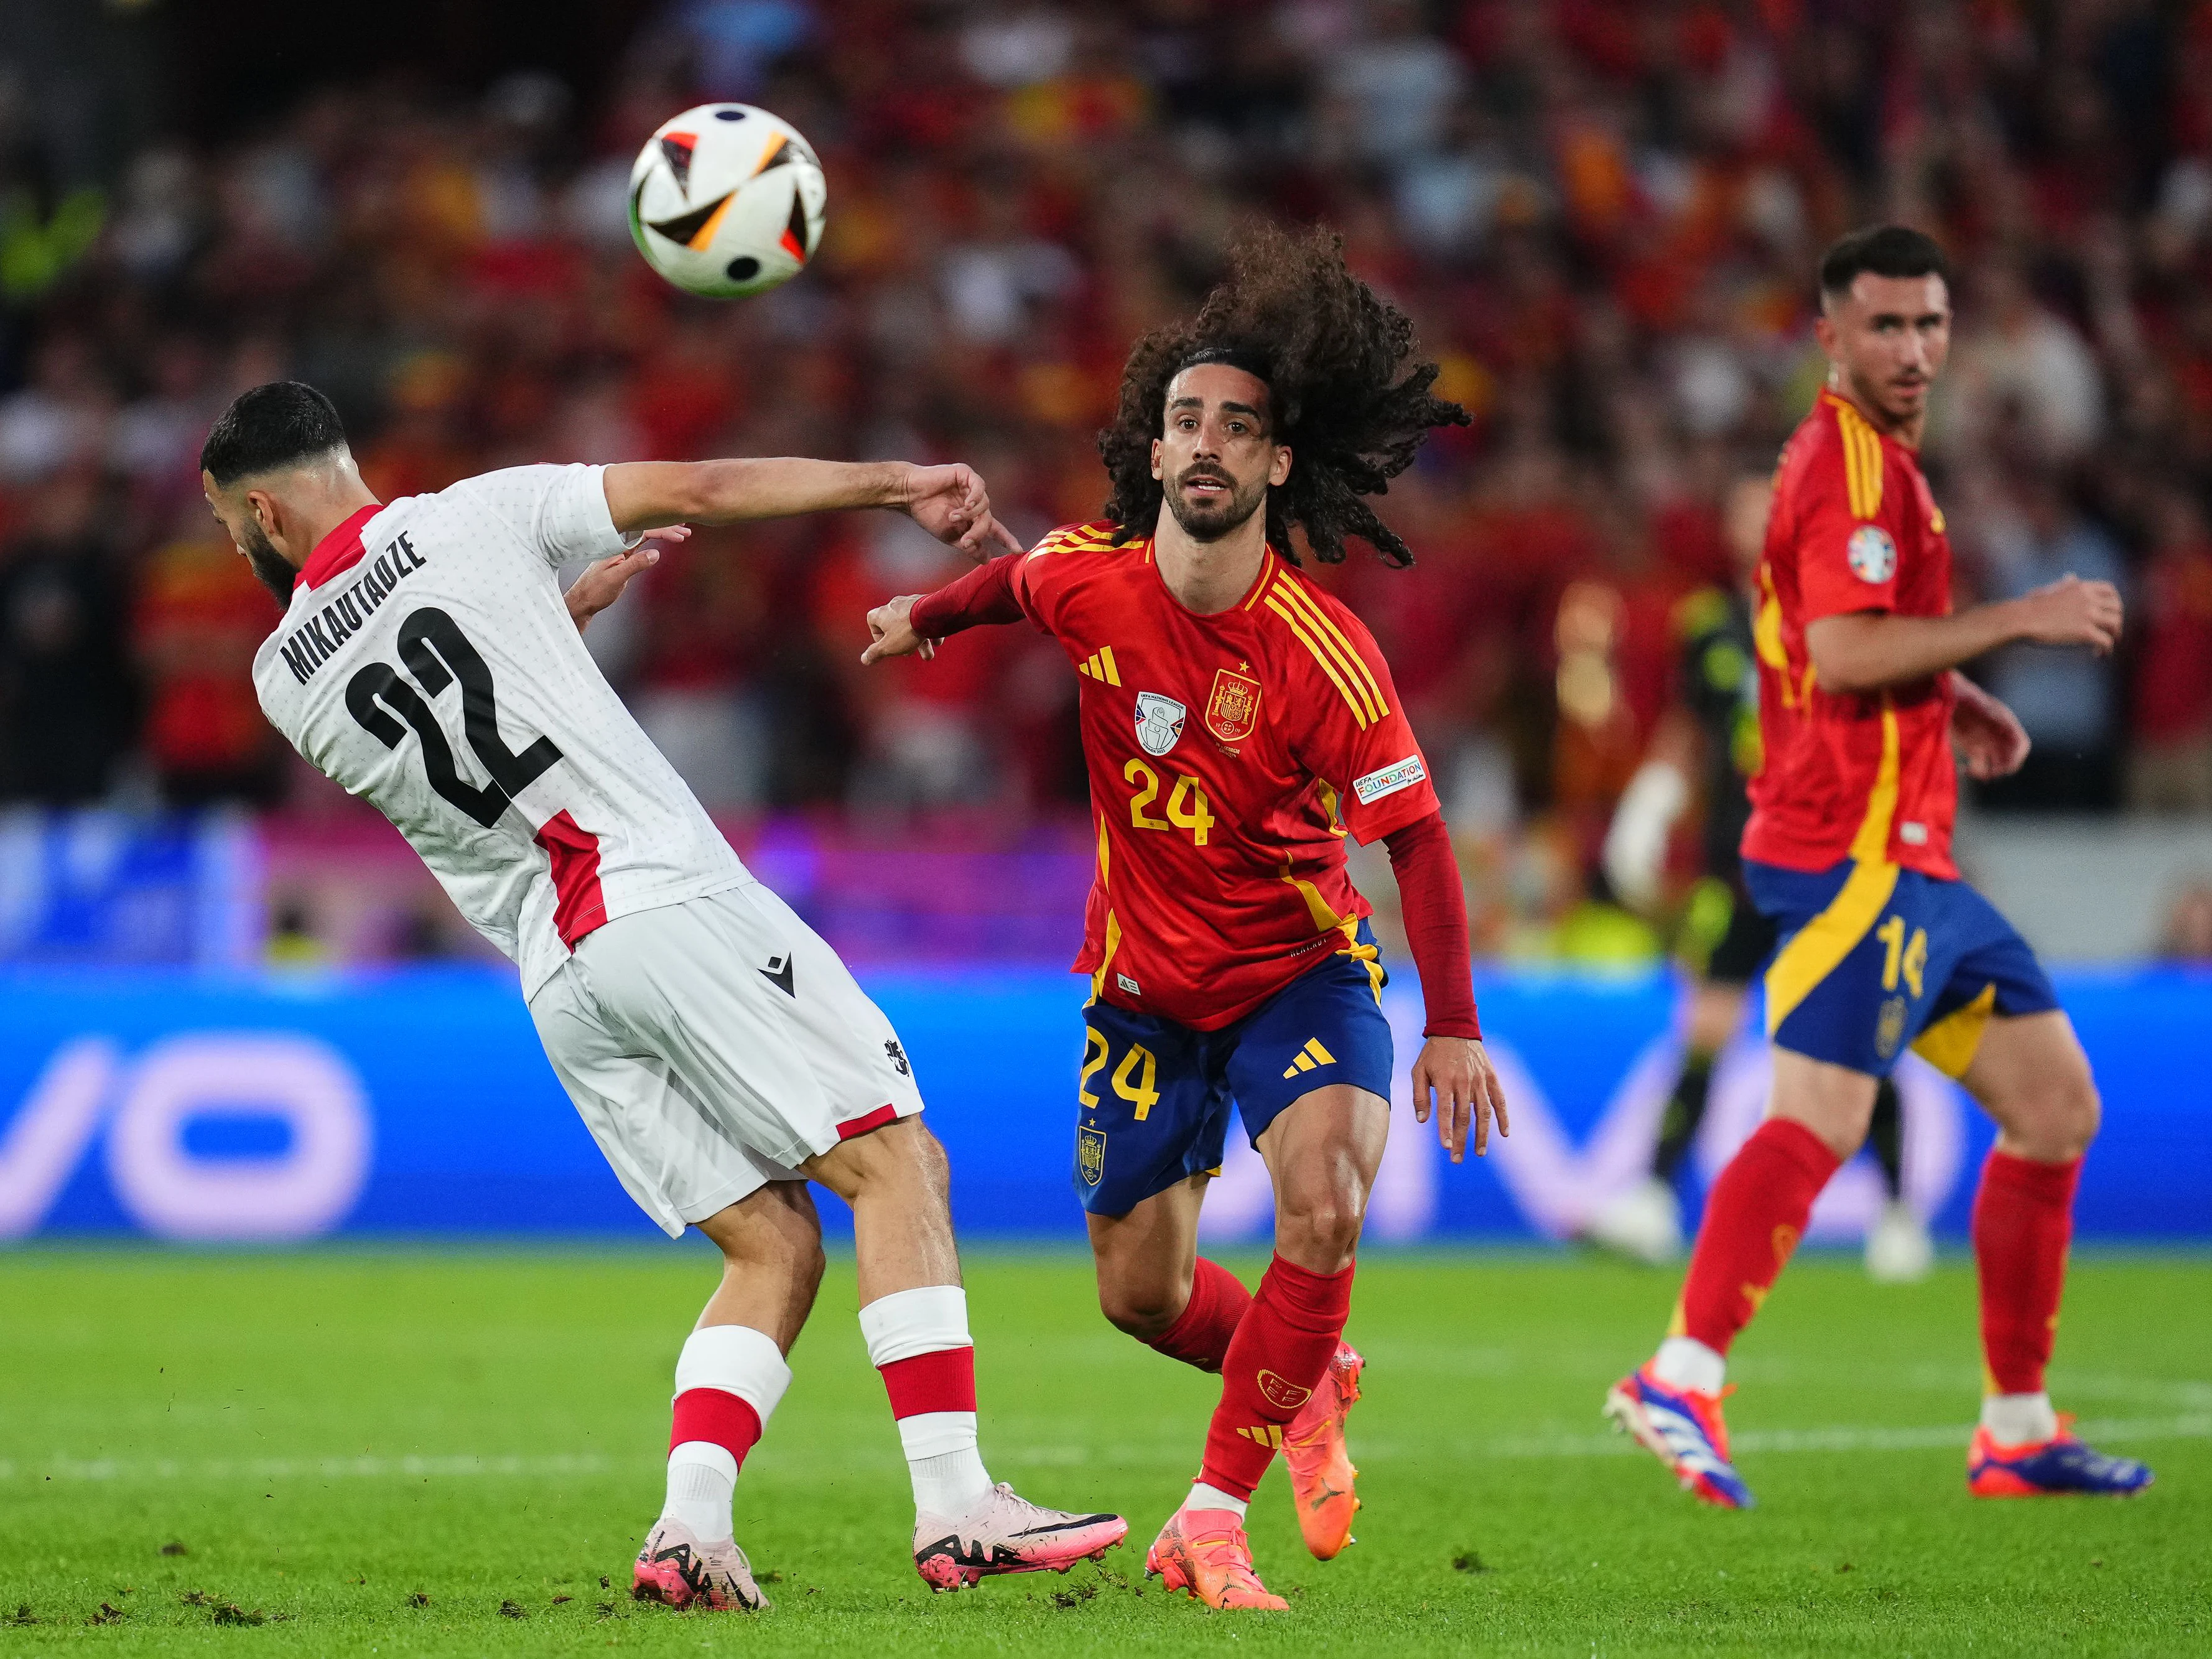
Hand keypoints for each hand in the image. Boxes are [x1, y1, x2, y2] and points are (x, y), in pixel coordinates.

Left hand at [564, 525, 686, 634]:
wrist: (583, 601)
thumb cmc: (594, 590)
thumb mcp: (616, 578)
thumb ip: (635, 564)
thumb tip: (655, 554)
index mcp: (615, 544)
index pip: (643, 531)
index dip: (663, 531)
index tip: (679, 535)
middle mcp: (618, 543)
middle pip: (645, 529)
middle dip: (666, 528)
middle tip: (686, 529)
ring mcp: (621, 549)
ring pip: (645, 535)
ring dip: (662, 532)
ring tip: (680, 532)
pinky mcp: (624, 557)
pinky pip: (642, 543)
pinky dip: (654, 540)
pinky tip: (663, 538)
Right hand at [861, 594, 935, 663]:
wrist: (932, 614)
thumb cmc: (907, 630)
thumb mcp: (889, 647)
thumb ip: (875, 653)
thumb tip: (864, 659)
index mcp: (882, 613)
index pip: (872, 621)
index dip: (877, 636)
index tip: (886, 646)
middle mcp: (895, 605)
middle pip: (896, 627)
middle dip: (904, 643)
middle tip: (910, 653)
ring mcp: (911, 602)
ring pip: (913, 625)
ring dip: (920, 642)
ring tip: (929, 656)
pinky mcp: (926, 602)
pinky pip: (926, 618)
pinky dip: (930, 630)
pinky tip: (937, 642)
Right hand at [899, 462, 1024, 562]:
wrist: (910, 496)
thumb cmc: (927, 514)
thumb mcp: (951, 537)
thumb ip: (970, 546)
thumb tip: (986, 560)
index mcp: (973, 518)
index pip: (995, 529)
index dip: (1007, 539)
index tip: (1019, 551)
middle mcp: (976, 503)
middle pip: (988, 520)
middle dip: (979, 532)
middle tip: (965, 542)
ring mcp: (972, 488)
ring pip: (985, 505)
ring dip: (970, 516)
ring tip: (953, 518)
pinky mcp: (966, 475)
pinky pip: (980, 487)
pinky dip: (975, 498)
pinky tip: (967, 504)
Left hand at [1411, 1037, 1509, 1163]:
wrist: (1455, 1030)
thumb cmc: (1433, 1054)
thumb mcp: (1419, 1070)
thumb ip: (1419, 1096)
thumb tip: (1422, 1121)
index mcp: (1445, 1080)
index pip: (1446, 1110)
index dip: (1446, 1129)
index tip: (1445, 1147)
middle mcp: (1465, 1082)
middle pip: (1464, 1116)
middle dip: (1461, 1140)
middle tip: (1456, 1159)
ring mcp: (1480, 1080)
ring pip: (1484, 1112)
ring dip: (1482, 1134)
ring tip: (1479, 1153)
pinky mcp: (1492, 1078)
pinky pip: (1500, 1100)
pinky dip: (1503, 1117)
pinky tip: (1504, 1134)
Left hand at [1949, 672, 2029, 779]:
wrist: (1943, 694)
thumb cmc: (1959, 696)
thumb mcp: (1973, 703)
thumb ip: (1984, 712)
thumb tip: (1991, 718)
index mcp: (2003, 722)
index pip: (2020, 744)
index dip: (2016, 757)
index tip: (2004, 765)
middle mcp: (1997, 733)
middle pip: (2010, 757)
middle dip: (2001, 767)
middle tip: (1987, 773)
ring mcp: (1985, 740)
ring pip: (1996, 763)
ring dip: (1989, 772)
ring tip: (1972, 772)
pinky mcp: (1971, 746)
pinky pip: (1980, 765)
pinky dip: (1975, 771)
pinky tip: (1963, 770)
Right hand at [2010, 573, 2121, 652]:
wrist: (2021, 619)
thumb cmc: (2029, 606)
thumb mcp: (2050, 589)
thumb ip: (2065, 584)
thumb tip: (2070, 576)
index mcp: (2082, 587)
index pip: (2110, 591)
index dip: (2115, 603)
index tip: (2110, 613)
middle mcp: (2089, 599)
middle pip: (2117, 608)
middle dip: (2116, 621)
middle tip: (2111, 633)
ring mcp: (2089, 615)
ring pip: (2115, 624)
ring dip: (2114, 635)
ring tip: (2106, 646)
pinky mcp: (2085, 632)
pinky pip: (2107, 641)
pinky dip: (2106, 650)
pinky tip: (2099, 655)